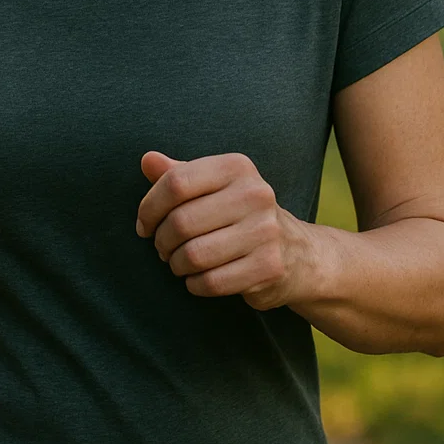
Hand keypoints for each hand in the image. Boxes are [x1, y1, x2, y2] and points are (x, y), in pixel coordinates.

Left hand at [136, 150, 311, 310]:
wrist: (298, 253)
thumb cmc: (240, 215)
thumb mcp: (213, 187)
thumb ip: (178, 174)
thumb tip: (147, 159)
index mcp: (237, 167)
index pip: (176, 183)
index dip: (149, 208)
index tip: (145, 225)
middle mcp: (256, 194)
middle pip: (180, 222)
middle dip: (162, 241)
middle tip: (163, 248)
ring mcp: (266, 232)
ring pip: (193, 255)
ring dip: (177, 265)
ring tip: (181, 263)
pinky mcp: (269, 267)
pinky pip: (210, 282)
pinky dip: (194, 284)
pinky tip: (199, 278)